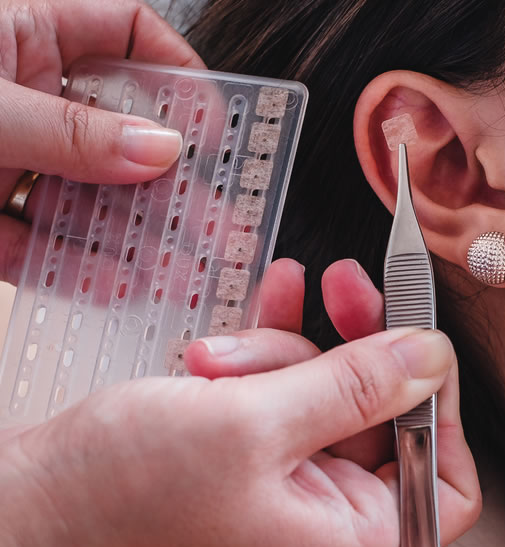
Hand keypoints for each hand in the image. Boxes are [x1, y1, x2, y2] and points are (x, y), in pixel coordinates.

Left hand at [0, 0, 203, 278]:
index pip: (127, 35)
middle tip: (216, 225)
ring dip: (135, 241)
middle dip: (172, 187)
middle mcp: (25, 99)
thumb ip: (69, 131)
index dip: (179, 74)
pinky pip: (38, 245)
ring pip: (87, 201)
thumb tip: (156, 150)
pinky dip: (73, 270)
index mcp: (23, 37)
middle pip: (122, 137)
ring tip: (180, 272)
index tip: (212, 126)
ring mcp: (8, 160)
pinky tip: (114, 285)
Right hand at [0, 259, 479, 546]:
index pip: (444, 486)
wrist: (21, 519)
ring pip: (321, 400)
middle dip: (352, 355)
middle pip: (381, 423)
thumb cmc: (121, 498)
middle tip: (344, 287)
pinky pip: (276, 402)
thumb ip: (354, 386)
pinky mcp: (239, 464)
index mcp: (345, 536)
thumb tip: (432, 357)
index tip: (420, 351)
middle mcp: (320, 520)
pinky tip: (232, 336)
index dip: (444, 416)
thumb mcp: (254, 425)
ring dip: (281, 357)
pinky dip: (260, 363)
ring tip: (219, 358)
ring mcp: (278, 491)